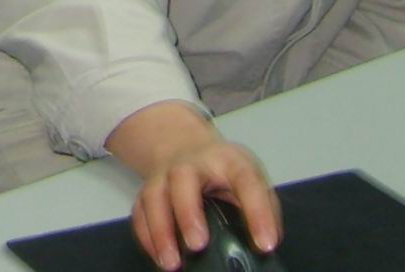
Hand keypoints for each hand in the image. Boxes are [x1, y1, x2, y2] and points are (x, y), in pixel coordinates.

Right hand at [106, 101, 278, 270]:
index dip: (257, 212)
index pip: (245, 181)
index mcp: (228, 161)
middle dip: (188, 213)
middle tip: (198, 245)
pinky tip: (159, 256)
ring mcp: (165, 175)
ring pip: (154, 196)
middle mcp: (192, 164)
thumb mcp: (251, 179)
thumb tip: (265, 246)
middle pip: (183, 180)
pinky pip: (140, 211)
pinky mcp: (147, 189)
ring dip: (161, 230)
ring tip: (172, 262)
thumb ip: (262, 208)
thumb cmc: (224, 170)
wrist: (185, 145)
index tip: (265, 243)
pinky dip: (146, 236)